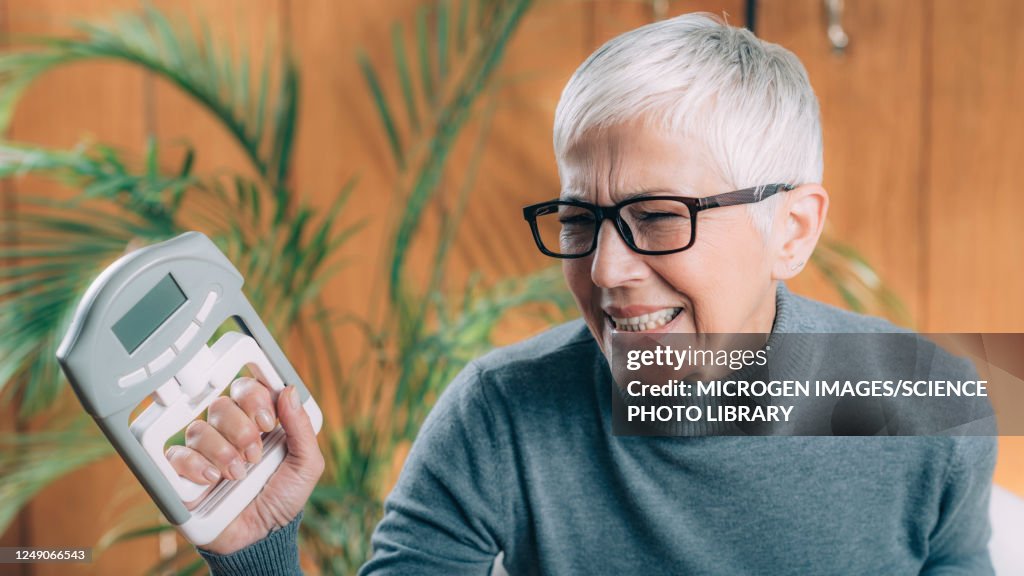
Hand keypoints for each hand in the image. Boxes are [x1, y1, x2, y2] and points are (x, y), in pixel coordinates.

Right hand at [166, 379, 324, 554]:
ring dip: (222, 452)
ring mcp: (203, 451)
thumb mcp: (305, 465)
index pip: (246, 389)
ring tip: (237, 474)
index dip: (254, 398)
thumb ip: (301, 427)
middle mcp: (228, 432)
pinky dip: (195, 464)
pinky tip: (212, 479)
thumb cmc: (283, 499)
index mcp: (256, 422)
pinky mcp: (181, 473)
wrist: (261, 537)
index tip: (268, 422)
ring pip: (199, 428)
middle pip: (220, 404)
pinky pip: (176, 454)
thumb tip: (289, 391)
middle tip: (254, 455)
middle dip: (241, 429)